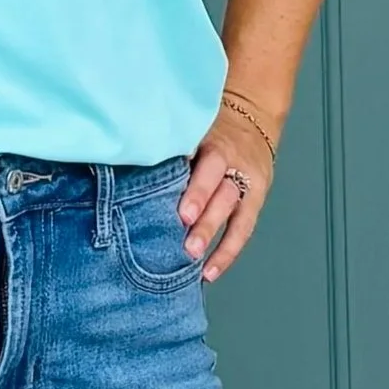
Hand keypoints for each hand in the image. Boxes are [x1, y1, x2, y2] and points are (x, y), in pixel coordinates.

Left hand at [178, 101, 278, 282]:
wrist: (252, 117)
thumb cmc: (210, 128)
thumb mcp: (193, 128)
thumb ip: (173, 150)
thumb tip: (132, 169)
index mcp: (215, 144)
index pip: (207, 168)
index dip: (197, 192)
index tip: (182, 214)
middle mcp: (234, 163)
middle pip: (221, 194)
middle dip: (205, 221)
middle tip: (188, 247)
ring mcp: (247, 182)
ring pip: (234, 213)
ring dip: (216, 241)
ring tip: (198, 266)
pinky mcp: (256, 199)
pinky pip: (244, 229)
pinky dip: (228, 252)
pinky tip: (211, 271)